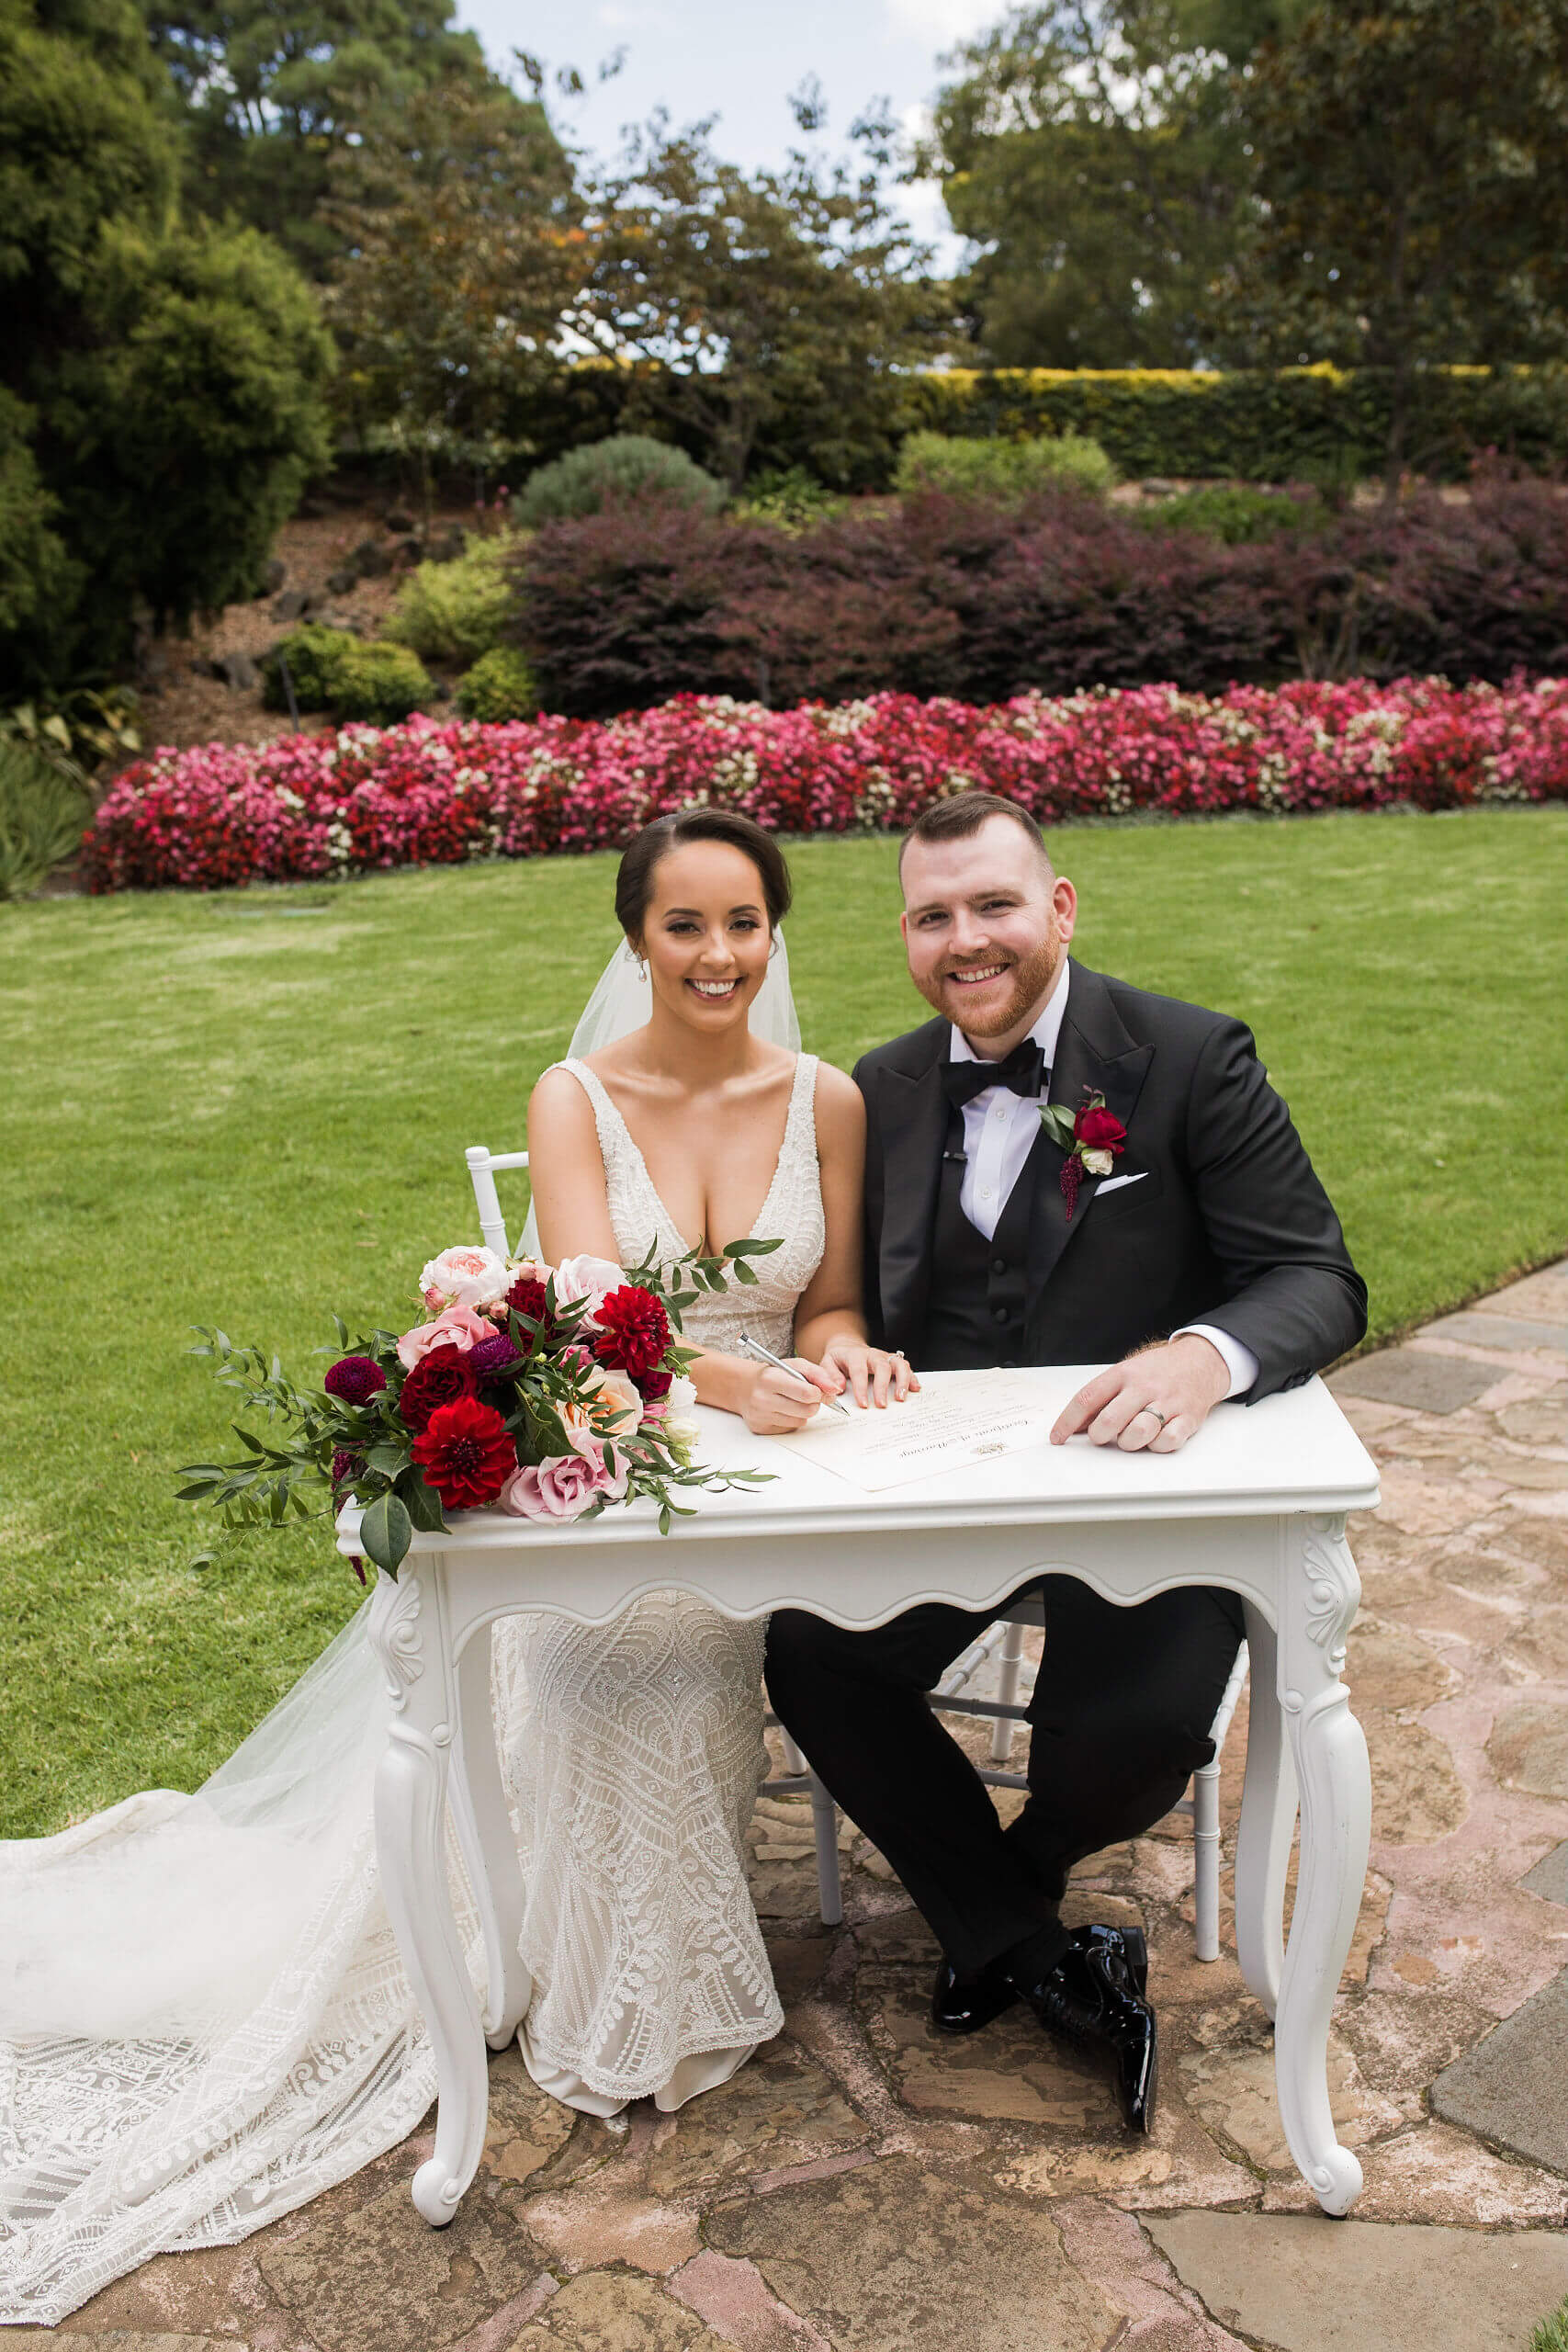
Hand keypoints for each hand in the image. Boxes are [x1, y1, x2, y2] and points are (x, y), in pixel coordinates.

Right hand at [742, 1356, 844, 1434]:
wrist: (743, 1386)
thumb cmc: (773, 1374)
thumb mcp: (794, 1365)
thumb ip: (818, 1374)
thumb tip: (835, 1390)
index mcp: (771, 1379)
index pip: (807, 1393)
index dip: (819, 1392)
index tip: (819, 1389)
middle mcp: (763, 1399)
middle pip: (808, 1410)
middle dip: (814, 1403)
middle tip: (807, 1395)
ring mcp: (761, 1416)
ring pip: (802, 1421)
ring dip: (804, 1412)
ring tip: (792, 1401)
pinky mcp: (761, 1429)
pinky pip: (791, 1428)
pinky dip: (793, 1419)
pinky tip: (783, 1409)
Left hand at [818, 1338, 920, 1409]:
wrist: (848, 1347)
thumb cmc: (838, 1359)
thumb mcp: (827, 1363)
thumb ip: (830, 1375)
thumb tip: (838, 1388)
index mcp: (855, 1355)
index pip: (859, 1370)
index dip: (861, 1388)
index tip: (863, 1404)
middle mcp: (873, 1354)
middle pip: (882, 1367)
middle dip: (883, 1387)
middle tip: (882, 1405)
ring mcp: (885, 1357)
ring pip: (899, 1364)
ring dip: (902, 1381)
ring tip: (901, 1398)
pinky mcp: (894, 1362)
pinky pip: (906, 1367)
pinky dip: (912, 1378)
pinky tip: (915, 1389)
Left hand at [1050, 1334, 1229, 1453]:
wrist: (1202, 1361)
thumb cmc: (1158, 1371)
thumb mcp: (1126, 1373)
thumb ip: (1102, 1397)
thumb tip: (1075, 1425)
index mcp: (1123, 1374)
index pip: (1086, 1398)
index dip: (1067, 1422)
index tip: (1057, 1438)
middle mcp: (1144, 1387)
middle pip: (1109, 1421)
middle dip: (1099, 1436)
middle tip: (1102, 1436)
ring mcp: (1167, 1402)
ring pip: (1137, 1433)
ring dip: (1128, 1442)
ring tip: (1130, 1436)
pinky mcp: (1188, 1418)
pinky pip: (1167, 1441)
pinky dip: (1157, 1446)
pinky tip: (1155, 1438)